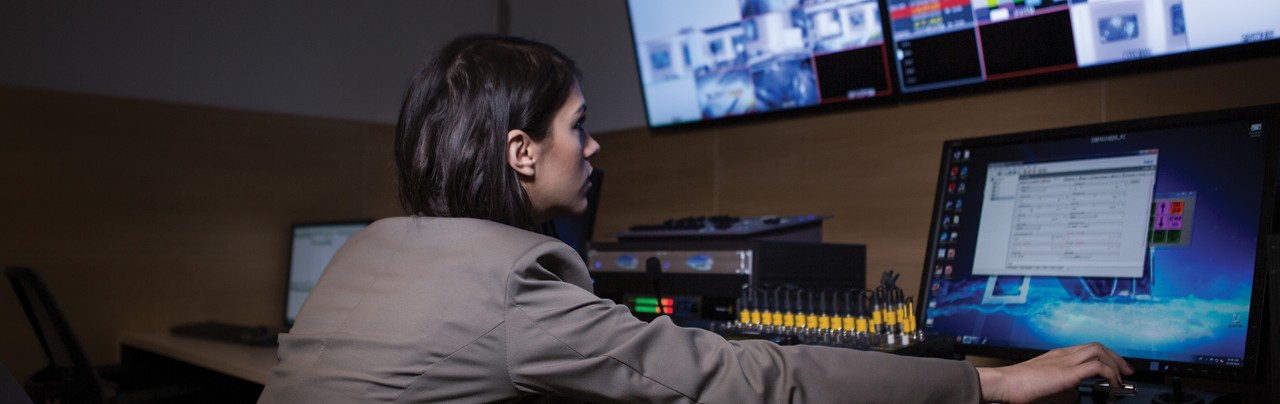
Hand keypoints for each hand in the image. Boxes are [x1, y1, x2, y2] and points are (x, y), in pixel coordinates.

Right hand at [975, 342, 1134, 403]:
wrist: (1002, 384)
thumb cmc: (1016, 388)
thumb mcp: (1044, 387)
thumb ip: (1062, 388)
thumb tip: (1075, 395)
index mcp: (1056, 357)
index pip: (1087, 349)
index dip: (1106, 357)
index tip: (1115, 370)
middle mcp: (1062, 355)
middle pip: (1097, 346)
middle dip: (1116, 358)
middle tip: (1126, 372)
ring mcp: (1064, 361)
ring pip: (1099, 350)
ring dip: (1115, 363)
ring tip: (1121, 379)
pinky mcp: (1066, 372)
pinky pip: (1097, 366)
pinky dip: (1110, 374)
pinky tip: (1112, 385)